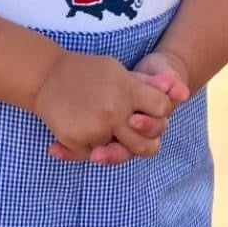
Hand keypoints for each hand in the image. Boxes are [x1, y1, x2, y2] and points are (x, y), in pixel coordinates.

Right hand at [45, 49, 192, 164]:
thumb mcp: (119, 71)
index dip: (160, 114)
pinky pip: (93, 155)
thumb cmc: (87, 71)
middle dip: (143, 142)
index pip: (162, 109)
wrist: (46, 75)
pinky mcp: (75, 140)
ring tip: (110, 135)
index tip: (148, 112)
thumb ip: (148, 85)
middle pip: (145, 144)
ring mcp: (94, 128)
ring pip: (119, 153)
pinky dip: (93, 149)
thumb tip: (181, 92)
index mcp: (127, 90)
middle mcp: (113, 111)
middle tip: (132, 133)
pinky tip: (87, 135)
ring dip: (117, 148)